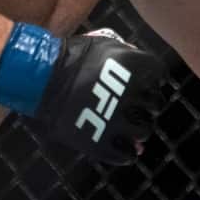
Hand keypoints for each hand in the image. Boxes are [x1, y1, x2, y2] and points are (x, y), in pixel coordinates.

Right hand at [34, 29, 165, 164]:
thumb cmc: (71, 57)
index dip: (154, 80)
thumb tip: (144, 73)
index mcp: (133, 66)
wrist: (40, 78)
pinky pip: (126, 155)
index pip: (160, 74)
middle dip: (148, 105)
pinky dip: (127, 153)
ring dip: (140, 130)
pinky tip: (121, 147)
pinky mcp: (100, 142)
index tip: (145, 84)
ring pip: (144, 131)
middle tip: (136, 107)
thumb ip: (128, 53)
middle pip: (156, 104)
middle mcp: (130, 93)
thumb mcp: (103, 44)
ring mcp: (115, 119)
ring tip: (129, 128)